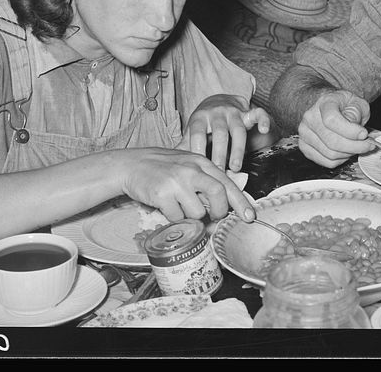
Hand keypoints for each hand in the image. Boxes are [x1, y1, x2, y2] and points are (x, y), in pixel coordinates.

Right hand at [120, 146, 253, 222]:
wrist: (132, 164)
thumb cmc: (162, 167)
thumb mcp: (188, 164)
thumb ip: (206, 179)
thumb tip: (226, 203)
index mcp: (201, 162)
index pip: (227, 183)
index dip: (240, 202)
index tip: (249, 217)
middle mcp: (192, 170)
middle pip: (218, 196)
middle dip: (218, 212)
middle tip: (211, 216)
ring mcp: (177, 181)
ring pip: (197, 212)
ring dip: (190, 215)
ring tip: (179, 204)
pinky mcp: (162, 194)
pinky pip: (177, 217)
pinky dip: (174, 217)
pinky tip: (167, 206)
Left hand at [181, 94, 272, 171]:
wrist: (219, 101)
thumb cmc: (204, 123)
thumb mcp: (192, 132)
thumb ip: (185, 147)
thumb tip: (172, 165)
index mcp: (200, 118)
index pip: (198, 134)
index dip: (199, 150)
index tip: (199, 169)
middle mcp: (216, 113)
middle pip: (219, 133)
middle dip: (219, 154)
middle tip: (219, 173)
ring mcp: (234, 112)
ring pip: (238, 129)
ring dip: (238, 149)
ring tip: (236, 167)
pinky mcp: (248, 112)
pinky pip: (258, 113)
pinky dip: (262, 120)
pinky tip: (263, 130)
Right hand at [297, 91, 372, 167]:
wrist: (333, 107)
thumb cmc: (346, 106)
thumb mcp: (357, 103)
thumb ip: (357, 114)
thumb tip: (357, 133)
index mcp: (324, 103)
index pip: (332, 120)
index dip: (350, 131)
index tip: (364, 134)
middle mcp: (310, 118)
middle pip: (332, 141)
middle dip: (355, 147)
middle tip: (368, 145)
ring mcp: (305, 134)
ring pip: (330, 154)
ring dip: (349, 154)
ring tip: (357, 147)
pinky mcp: (305, 147)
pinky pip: (326, 162)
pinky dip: (341, 160)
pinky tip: (346, 151)